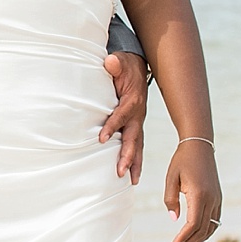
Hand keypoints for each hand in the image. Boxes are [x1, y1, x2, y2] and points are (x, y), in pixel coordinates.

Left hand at [100, 49, 147, 183]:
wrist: (137, 67)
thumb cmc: (125, 66)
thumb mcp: (120, 61)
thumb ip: (115, 64)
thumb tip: (110, 62)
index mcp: (133, 100)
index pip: (122, 115)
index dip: (112, 126)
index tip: (102, 139)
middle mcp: (138, 114)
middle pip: (133, 137)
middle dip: (127, 155)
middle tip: (120, 171)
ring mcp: (138, 122)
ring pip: (137, 145)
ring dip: (134, 163)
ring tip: (130, 180)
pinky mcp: (136, 127)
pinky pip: (137, 145)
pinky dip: (136, 160)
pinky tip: (132, 176)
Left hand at [165, 140, 220, 241]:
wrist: (199, 146)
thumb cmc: (181, 160)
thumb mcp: (170, 178)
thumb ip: (171, 200)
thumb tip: (174, 220)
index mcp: (199, 195)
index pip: (192, 225)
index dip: (182, 239)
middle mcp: (212, 199)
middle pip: (202, 230)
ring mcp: (217, 199)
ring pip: (211, 227)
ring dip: (198, 240)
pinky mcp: (218, 198)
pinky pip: (214, 220)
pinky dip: (205, 231)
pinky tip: (195, 236)